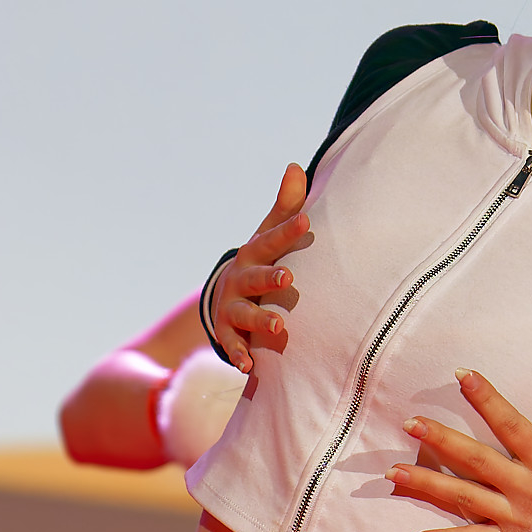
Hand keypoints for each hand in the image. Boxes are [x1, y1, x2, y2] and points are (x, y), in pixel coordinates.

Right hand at [205, 163, 311, 371]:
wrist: (225, 294)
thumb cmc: (260, 261)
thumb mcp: (270, 235)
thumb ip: (286, 207)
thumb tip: (297, 166)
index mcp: (254, 253)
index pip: (272, 240)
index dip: (288, 231)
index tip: (306, 222)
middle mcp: (240, 279)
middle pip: (255, 277)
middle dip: (270, 277)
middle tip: (288, 277)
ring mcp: (231, 306)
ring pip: (245, 313)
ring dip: (260, 320)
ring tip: (280, 328)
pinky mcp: (227, 332)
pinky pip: (232, 344)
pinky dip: (239, 354)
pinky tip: (248, 366)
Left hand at [390, 372, 531, 531]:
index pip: (511, 424)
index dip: (487, 399)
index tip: (461, 375)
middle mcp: (526, 489)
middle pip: (476, 459)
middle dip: (441, 439)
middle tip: (409, 422)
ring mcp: (515, 519)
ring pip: (463, 498)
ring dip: (427, 484)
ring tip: (393, 472)